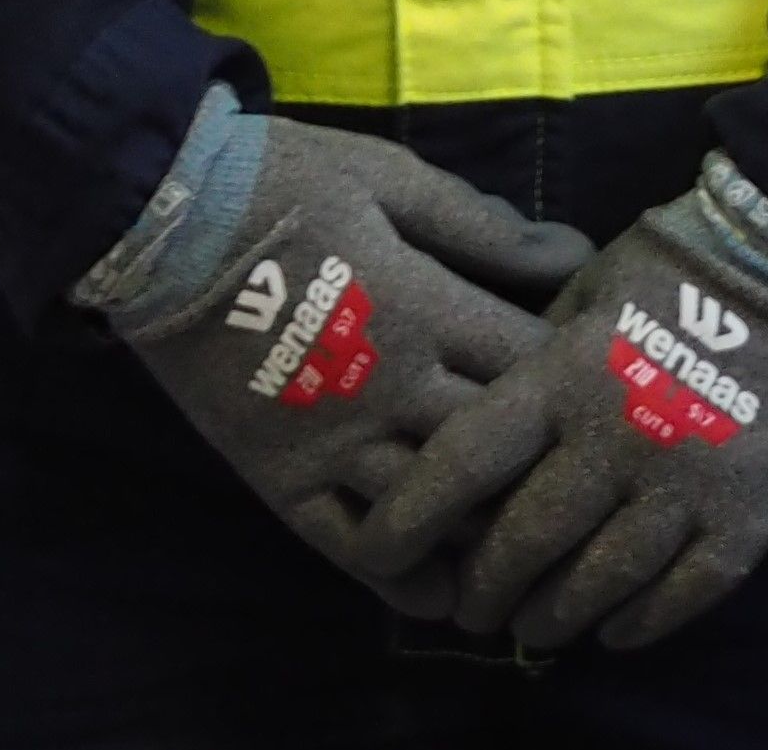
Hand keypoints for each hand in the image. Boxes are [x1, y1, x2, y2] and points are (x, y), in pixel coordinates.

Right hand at [80, 92, 592, 600]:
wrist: (163, 218)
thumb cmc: (284, 182)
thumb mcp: (389, 178)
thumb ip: (481, 224)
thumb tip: (576, 250)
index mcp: (424, 307)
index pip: (532, 366)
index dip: (578, 385)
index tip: (605, 395)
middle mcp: (390, 387)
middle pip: (497, 452)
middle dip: (548, 469)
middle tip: (586, 486)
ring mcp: (332, 442)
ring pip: (434, 512)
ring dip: (488, 533)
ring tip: (533, 550)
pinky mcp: (280, 479)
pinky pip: (350, 548)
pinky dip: (404, 575)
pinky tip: (443, 587)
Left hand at [347, 162, 767, 651]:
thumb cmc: (683, 261)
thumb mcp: (588, 282)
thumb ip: (534, 350)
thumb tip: (478, 406)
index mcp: (564, 372)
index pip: (465, 460)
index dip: (410, 516)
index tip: (378, 552)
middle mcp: (615, 437)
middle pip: (525, 540)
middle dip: (485, 587)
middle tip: (470, 609)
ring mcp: (686, 485)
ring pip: (599, 581)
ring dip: (555, 616)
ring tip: (534, 628)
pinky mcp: (750, 518)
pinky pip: (683, 595)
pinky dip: (640, 623)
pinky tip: (615, 632)